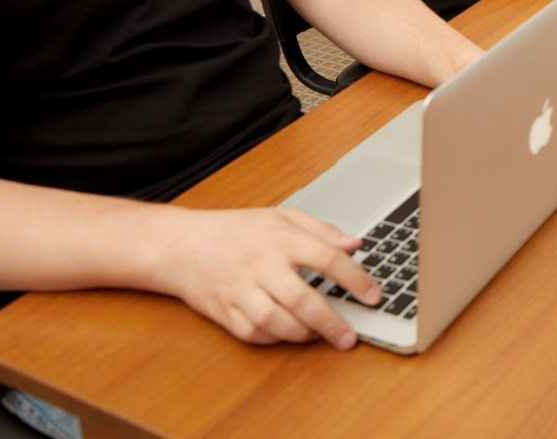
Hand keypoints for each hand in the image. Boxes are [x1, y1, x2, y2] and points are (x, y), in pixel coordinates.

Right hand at [157, 207, 378, 349]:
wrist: (183, 245)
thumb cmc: (237, 230)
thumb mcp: (282, 217)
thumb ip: (321, 230)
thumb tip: (356, 244)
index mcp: (280, 239)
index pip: (327, 258)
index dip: (355, 279)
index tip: (373, 296)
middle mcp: (261, 265)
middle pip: (302, 299)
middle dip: (330, 323)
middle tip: (350, 338)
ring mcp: (240, 291)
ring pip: (276, 322)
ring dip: (302, 334)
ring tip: (320, 335)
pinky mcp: (224, 312)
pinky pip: (252, 334)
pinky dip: (273, 339)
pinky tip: (287, 334)